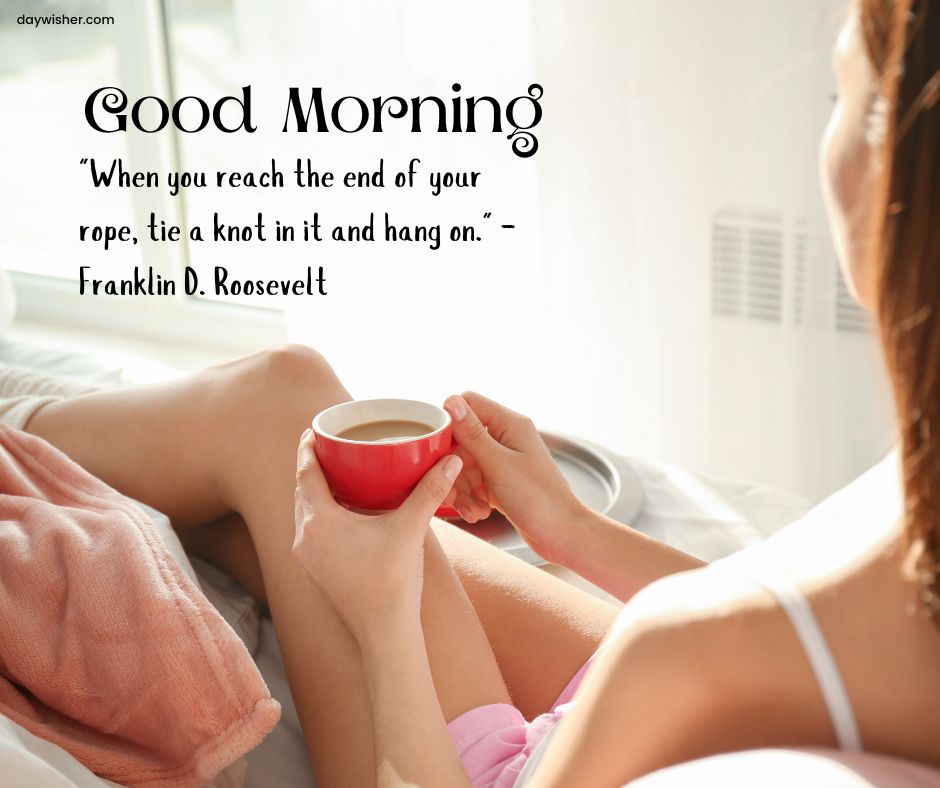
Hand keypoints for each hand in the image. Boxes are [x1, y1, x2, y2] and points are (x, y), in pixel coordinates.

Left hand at [292, 428, 462, 638]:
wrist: (384, 633)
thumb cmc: (392, 582)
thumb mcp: (410, 528)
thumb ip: (430, 490)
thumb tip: (452, 458)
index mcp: (319, 521)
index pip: (305, 473)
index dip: (308, 448)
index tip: (314, 429)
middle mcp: (305, 537)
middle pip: (302, 490)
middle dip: (313, 467)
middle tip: (329, 446)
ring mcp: (307, 557)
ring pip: (304, 512)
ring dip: (315, 492)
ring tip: (336, 474)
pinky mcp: (316, 570)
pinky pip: (311, 530)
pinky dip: (320, 514)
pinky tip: (341, 511)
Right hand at [444, 392, 587, 563]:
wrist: (563, 534)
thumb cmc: (539, 499)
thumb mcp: (498, 465)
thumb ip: (472, 434)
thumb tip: (451, 402)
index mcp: (510, 424)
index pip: (468, 404)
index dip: (450, 423)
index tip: (438, 449)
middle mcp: (507, 437)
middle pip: (462, 440)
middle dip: (454, 468)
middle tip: (451, 491)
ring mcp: (504, 460)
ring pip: (465, 465)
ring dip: (462, 489)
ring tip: (472, 510)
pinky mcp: (501, 480)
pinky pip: (474, 482)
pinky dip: (471, 498)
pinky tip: (479, 513)